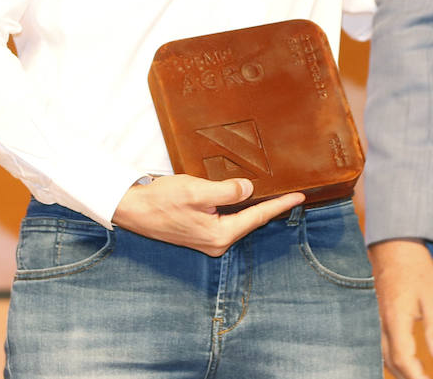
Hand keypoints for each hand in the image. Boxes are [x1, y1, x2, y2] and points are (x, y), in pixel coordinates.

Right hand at [111, 174, 302, 256]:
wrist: (132, 209)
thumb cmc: (162, 200)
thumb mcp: (197, 191)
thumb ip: (226, 191)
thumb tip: (248, 190)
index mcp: (219, 235)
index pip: (257, 217)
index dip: (280, 205)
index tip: (300, 197)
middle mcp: (216, 242)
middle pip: (251, 222)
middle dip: (271, 209)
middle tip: (291, 195)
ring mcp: (208, 240)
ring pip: (239, 222)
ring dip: (255, 209)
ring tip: (274, 196)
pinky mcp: (200, 233)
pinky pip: (227, 220)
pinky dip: (239, 210)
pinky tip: (245, 200)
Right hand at [369, 238, 432, 378]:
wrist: (394, 245)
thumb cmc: (415, 268)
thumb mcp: (432, 297)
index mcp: (395, 321)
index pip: (404, 361)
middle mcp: (382, 326)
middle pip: (393, 364)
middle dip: (410, 378)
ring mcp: (378, 322)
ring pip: (385, 358)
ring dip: (403, 371)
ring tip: (421, 376)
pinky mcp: (379, 318)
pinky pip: (383, 347)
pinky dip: (395, 360)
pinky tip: (408, 361)